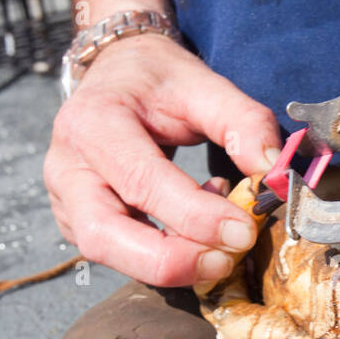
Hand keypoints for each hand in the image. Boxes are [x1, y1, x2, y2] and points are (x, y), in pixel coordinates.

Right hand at [44, 31, 281, 285]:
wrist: (116, 74)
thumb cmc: (155, 80)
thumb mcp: (203, 83)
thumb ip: (243, 122)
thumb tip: (274, 171)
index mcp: (93, 123)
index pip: (142, 182)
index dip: (194, 216)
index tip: (243, 231)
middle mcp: (67, 168)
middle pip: (103, 236)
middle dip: (169, 261)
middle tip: (225, 262)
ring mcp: (65, 201)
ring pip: (106, 255)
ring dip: (168, 264)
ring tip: (217, 246)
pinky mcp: (78, 223)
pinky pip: (119, 255)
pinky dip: (164, 254)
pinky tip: (195, 232)